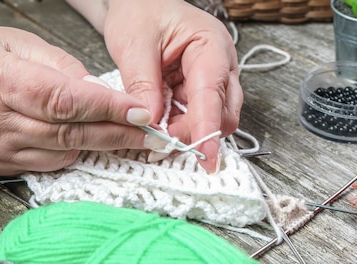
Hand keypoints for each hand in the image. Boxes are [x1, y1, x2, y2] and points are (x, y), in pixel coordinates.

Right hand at [0, 26, 153, 175]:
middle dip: (115, 133)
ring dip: (98, 145)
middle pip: (67, 134)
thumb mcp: (20, 43)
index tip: (140, 112)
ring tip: (126, 134)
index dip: (106, 108)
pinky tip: (86, 140)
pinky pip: (48, 165)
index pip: (62, 101)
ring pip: (62, 155)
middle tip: (150, 133)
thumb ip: (63, 68)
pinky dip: (72, 153)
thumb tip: (102, 95)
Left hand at [102, 0, 242, 172]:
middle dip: (194, 134)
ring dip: (183, 134)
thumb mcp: (134, 45)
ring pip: (208, 121)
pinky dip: (175, 128)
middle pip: (221, 114)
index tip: (206, 156)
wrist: (137, 3)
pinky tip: (157, 128)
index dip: (208, 128)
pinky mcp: (195, 92)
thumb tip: (150, 123)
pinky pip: (191, 119)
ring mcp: (210, 81)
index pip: (212, 94)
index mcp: (211, 46)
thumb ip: (143, 85)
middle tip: (161, 145)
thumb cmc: (140, 11)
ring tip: (153, 136)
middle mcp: (218, 66)